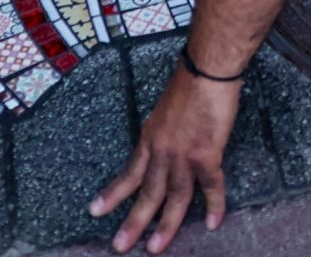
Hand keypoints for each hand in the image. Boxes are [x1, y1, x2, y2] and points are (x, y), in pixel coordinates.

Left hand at [91, 63, 239, 252]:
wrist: (206, 71)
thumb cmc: (188, 84)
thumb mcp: (163, 112)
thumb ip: (162, 134)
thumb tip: (165, 147)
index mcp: (149, 138)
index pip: (128, 173)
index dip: (113, 194)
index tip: (95, 211)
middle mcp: (161, 150)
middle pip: (146, 193)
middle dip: (133, 222)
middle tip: (120, 246)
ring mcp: (183, 155)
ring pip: (174, 198)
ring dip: (165, 226)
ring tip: (155, 248)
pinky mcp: (206, 154)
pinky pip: (211, 187)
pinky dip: (214, 206)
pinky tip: (214, 223)